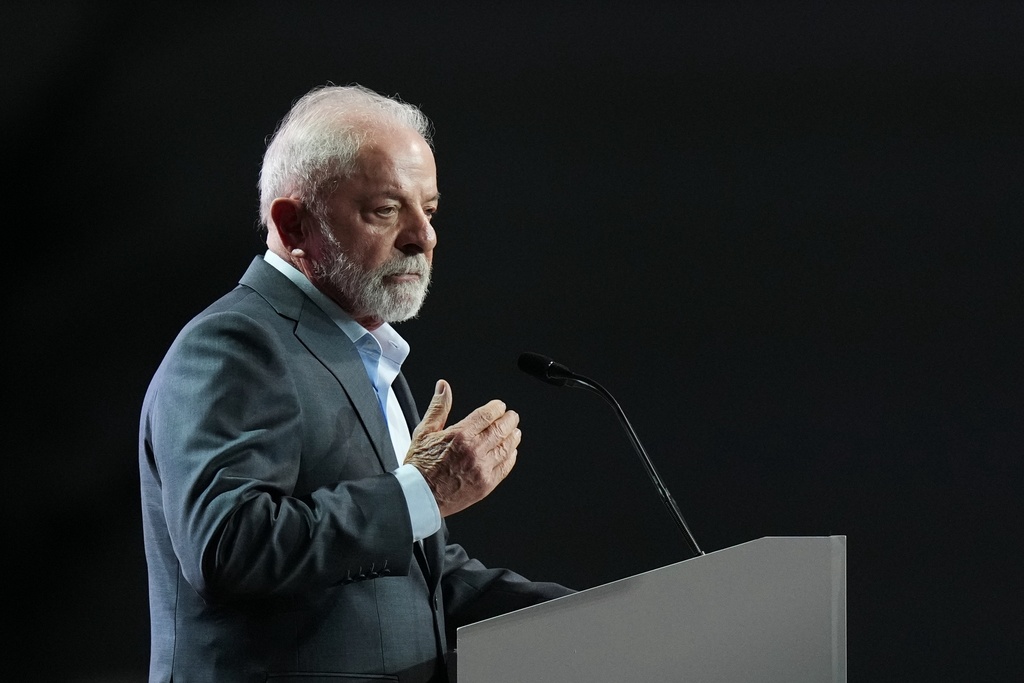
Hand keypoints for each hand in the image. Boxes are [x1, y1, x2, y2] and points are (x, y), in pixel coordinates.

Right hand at [404, 379, 520, 516]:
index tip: (500, 406)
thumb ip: (438, 407)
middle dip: (509, 420)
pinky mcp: (486, 484)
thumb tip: (443, 387)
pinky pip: (505, 468)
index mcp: (460, 435)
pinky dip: (510, 457)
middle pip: (501, 429)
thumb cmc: (420, 466)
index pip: (488, 415)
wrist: (419, 495)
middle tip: (512, 416)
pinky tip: (510, 453)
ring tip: (514, 432)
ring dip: (513, 437)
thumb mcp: (424, 431)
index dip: (497, 408)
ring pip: (506, 448)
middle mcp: (474, 451)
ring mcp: (482, 468)